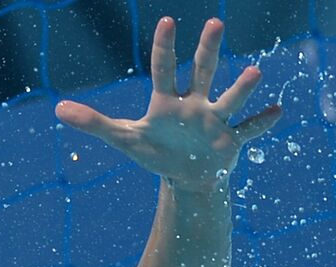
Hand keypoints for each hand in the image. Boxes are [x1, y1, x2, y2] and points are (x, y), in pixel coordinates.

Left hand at [57, 18, 281, 192]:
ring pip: (229, 99)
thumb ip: (93, 122)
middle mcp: (194, 103)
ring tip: (254, 74)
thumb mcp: (124, 138)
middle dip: (207, 49)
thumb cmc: (156, 152)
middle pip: (202, 71)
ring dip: (241, 88)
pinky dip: (261, 123)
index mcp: (168, 101)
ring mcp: (215, 120)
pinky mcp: (230, 141)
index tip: (166, 22)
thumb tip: (58, 110)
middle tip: (214, 23)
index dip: (164, 47)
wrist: (186, 176)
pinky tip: (277, 112)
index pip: (164, 68)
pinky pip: (249, 130)